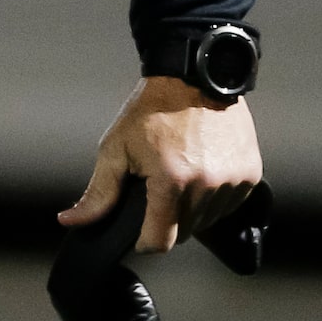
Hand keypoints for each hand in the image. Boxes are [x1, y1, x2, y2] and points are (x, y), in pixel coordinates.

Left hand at [61, 75, 262, 253]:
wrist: (193, 79)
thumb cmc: (151, 111)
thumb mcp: (115, 149)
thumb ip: (99, 193)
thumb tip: (70, 221)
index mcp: (171, 182)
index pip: (160, 241)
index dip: (144, 242)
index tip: (138, 233)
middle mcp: (207, 186)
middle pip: (183, 232)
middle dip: (165, 220)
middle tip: (156, 189)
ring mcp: (233, 182)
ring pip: (207, 220)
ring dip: (191, 210)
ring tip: (179, 175)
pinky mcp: (251, 175)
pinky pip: (229, 205)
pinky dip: (213, 198)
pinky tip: (201, 171)